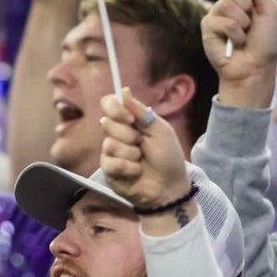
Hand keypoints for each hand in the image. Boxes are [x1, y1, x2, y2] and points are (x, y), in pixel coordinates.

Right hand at [99, 88, 189, 209]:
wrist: (170, 186)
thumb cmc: (168, 156)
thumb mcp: (160, 130)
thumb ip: (142, 111)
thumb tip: (124, 90)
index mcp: (128, 122)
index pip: (108, 104)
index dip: (114, 108)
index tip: (130, 119)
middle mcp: (116, 135)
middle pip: (106, 123)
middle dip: (128, 134)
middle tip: (141, 143)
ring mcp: (110, 153)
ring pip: (109, 144)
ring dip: (130, 153)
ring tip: (141, 160)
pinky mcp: (108, 170)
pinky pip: (110, 163)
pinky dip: (128, 167)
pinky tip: (136, 172)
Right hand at [201, 0, 276, 104]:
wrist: (255, 67)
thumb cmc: (266, 41)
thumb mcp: (269, 9)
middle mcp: (227, 1)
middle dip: (246, 2)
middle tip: (251, 18)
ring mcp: (215, 14)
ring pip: (226, 3)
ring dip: (242, 21)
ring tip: (244, 34)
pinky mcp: (207, 28)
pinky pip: (221, 21)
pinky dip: (234, 33)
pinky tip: (235, 42)